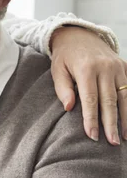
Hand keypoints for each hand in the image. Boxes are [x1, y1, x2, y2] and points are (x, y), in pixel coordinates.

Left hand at [50, 26, 126, 143]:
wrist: (79, 35)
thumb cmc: (64, 57)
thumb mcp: (57, 70)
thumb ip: (63, 88)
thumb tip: (69, 108)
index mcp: (86, 68)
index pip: (90, 99)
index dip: (92, 118)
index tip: (92, 135)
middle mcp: (105, 67)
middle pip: (110, 100)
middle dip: (111, 123)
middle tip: (112, 142)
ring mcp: (118, 66)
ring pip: (125, 96)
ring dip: (126, 118)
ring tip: (124, 137)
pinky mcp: (125, 66)